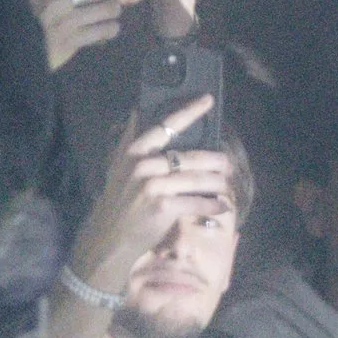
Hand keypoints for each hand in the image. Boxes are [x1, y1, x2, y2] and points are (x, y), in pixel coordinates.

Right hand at [66, 96, 236, 293]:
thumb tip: (138, 111)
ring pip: (197, 179)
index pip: (165, 126)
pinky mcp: (163, 207)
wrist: (110, 238)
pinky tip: (221, 206)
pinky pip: (197, 202)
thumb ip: (131, 141)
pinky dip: (212, 204)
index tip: (208, 100)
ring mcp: (153, 186)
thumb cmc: (119, 202)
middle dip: (214, 160)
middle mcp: (143, 165)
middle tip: (227, 163)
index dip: (188, 112)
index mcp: (134, 152)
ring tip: (225, 185)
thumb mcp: (119, 167)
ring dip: (217, 183)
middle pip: (190, 156)